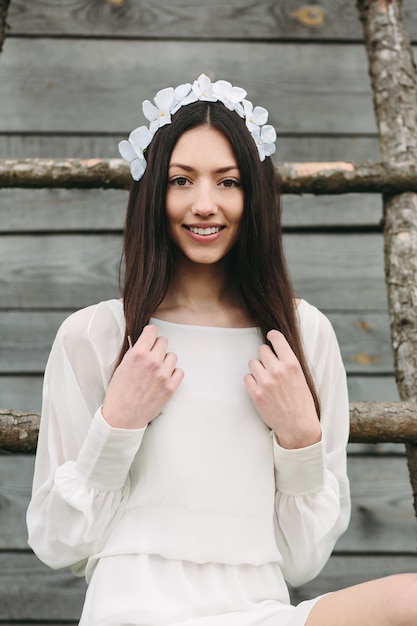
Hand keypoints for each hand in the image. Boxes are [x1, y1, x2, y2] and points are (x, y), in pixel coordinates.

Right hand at [102, 325, 183, 428]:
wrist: (122, 418)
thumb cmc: (118, 394)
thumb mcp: (121, 367)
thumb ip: (134, 353)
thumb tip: (145, 343)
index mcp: (137, 355)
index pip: (151, 331)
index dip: (150, 334)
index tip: (149, 338)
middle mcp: (152, 362)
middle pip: (164, 342)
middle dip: (157, 348)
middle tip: (151, 357)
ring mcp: (163, 375)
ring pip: (173, 356)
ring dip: (166, 361)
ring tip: (156, 370)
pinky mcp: (171, 387)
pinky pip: (179, 371)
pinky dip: (173, 374)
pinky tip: (164, 378)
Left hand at [245, 330, 320, 448]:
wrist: (298, 427)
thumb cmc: (302, 402)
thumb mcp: (301, 377)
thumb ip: (288, 363)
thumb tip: (275, 350)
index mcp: (292, 365)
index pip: (277, 339)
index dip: (272, 336)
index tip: (270, 337)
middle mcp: (278, 371)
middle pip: (262, 349)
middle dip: (265, 356)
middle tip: (270, 366)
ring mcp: (265, 382)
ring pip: (253, 362)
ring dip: (257, 368)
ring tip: (266, 378)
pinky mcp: (256, 394)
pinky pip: (247, 377)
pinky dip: (252, 381)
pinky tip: (261, 388)